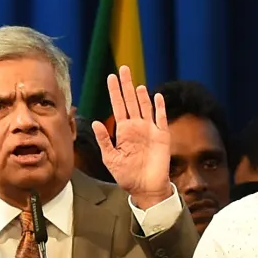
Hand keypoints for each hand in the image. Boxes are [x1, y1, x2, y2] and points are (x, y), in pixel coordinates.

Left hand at [92, 65, 173, 207]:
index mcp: (123, 131)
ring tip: (136, 84)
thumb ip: (104, 140)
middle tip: (123, 69)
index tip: (111, 77)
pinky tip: (157, 97)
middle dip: (127, 85)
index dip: (114, 91)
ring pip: (145, 107)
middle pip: (131, 101)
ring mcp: (150, 130)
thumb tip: (96, 122)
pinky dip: (159, 108)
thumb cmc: (127, 175)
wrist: (145, 188)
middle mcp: (136, 127)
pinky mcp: (162, 136)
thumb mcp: (110, 159)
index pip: (118, 106)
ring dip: (142, 96)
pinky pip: (161, 119)